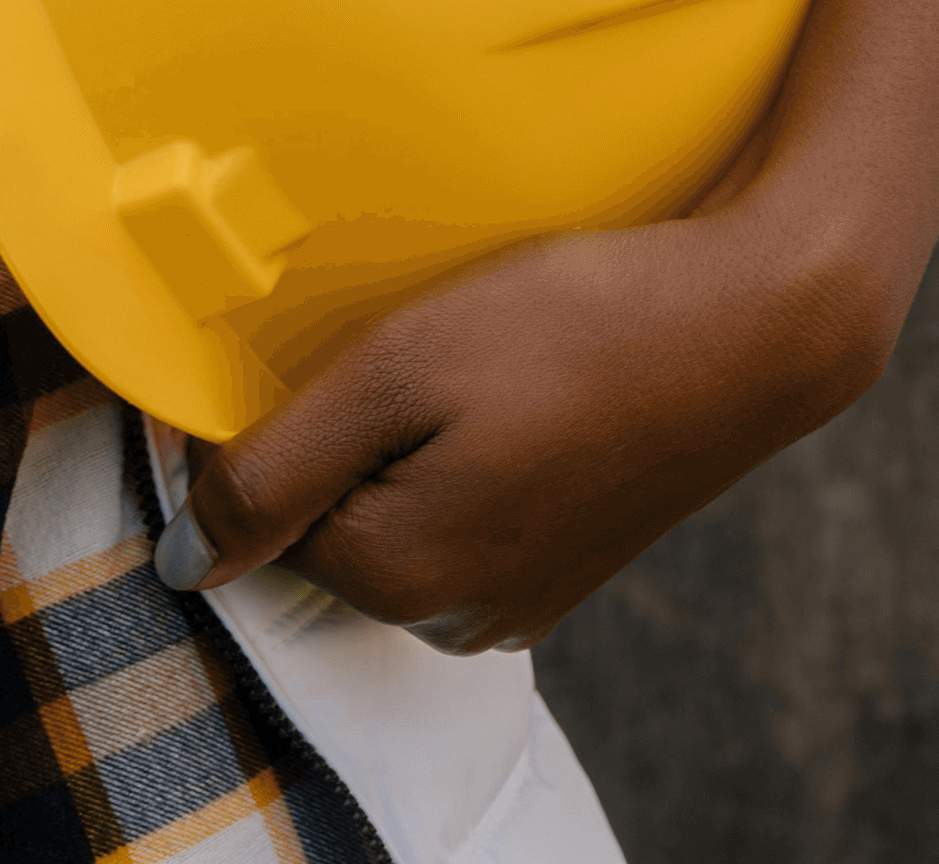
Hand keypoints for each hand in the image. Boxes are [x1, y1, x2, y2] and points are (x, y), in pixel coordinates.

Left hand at [156, 0, 938, 648]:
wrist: (753, 319)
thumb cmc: (570, 325)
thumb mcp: (393, 374)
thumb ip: (274, 474)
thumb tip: (184, 565)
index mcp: (401, 581)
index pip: (264, 510)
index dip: (281, 416)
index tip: (341, 347)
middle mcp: (460, 619)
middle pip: (331, 518)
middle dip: (348, 433)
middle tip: (419, 346)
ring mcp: (523, 599)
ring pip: (400, 511)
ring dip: (408, 439)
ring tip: (474, 360)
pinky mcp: (568, 563)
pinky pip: (466, 510)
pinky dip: (466, 450)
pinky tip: (513, 387)